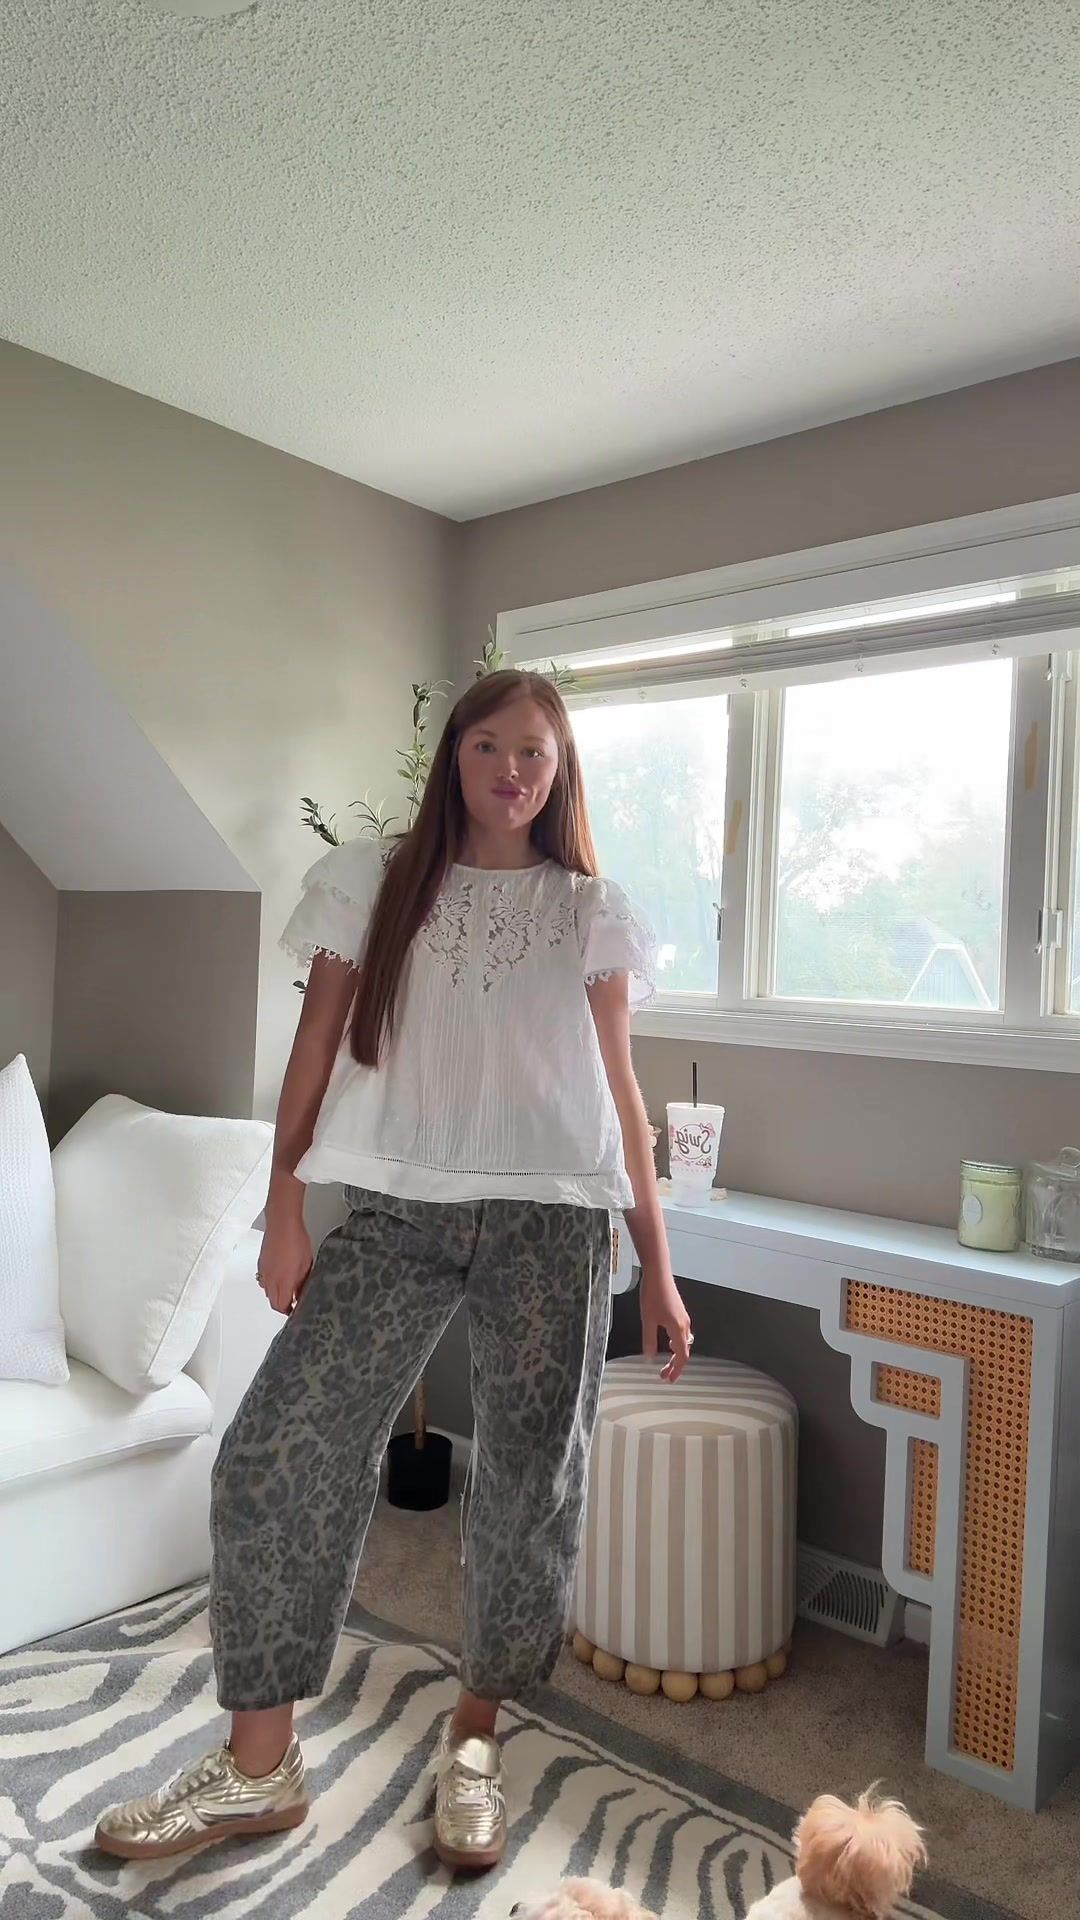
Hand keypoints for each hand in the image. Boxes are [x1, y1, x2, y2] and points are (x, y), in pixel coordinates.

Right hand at [257, 1215, 313, 1315]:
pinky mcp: (261, 1263)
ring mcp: (264, 1271)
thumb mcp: (307, 1264)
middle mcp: (271, 1279)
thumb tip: (301, 1294)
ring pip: (267, 1291)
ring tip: (287, 1290)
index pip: (282, 1306)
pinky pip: (263, 1280)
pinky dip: (270, 1283)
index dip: (289, 1312)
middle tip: (293, 1303)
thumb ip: (303, 1282)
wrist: (282, 1223)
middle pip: (273, 1301)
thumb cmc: (296, 1240)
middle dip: (282, 1305)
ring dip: (276, 1294)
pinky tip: (279, 1277)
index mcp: (283, 1282)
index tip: (296, 1311)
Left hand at [640, 1267, 692, 1381]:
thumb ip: (649, 1340)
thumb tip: (649, 1359)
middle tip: (665, 1375)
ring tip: (666, 1364)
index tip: (668, 1380)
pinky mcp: (680, 1312)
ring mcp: (683, 1318)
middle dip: (676, 1366)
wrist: (658, 1273)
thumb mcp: (647, 1320)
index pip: (682, 1356)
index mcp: (678, 1329)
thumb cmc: (652, 1294)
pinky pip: (682, 1334)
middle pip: (684, 1351)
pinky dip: (677, 1344)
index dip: (676, 1370)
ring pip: (684, 1343)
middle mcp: (684, 1325)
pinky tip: (669, 1343)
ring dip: (677, 1355)